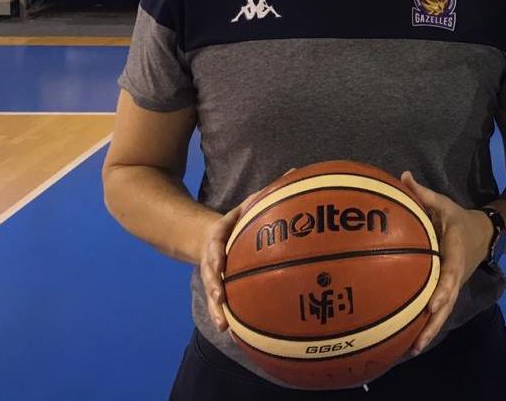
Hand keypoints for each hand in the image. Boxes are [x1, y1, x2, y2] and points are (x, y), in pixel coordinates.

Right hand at [200, 186, 263, 332]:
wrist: (209, 235)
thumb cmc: (240, 219)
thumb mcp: (251, 201)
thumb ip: (271, 190)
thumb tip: (296, 171)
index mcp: (220, 235)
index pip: (214, 244)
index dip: (215, 255)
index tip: (219, 265)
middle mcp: (213, 257)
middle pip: (209, 274)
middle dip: (213, 287)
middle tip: (219, 298)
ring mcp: (213, 274)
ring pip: (213, 294)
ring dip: (217, 310)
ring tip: (223, 326)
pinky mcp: (219, 288)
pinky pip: (221, 304)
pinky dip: (225, 317)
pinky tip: (233, 333)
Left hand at [399, 171, 493, 354]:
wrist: (485, 233)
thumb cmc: (458, 219)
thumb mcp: (444, 203)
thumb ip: (423, 194)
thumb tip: (403, 176)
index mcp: (456, 253)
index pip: (451, 274)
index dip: (443, 290)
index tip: (432, 305)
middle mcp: (456, 275)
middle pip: (447, 303)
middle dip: (434, 323)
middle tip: (418, 342)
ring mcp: (454, 286)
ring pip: (444, 313)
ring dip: (429, 332)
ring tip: (411, 351)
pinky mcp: (448, 293)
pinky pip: (438, 312)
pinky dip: (427, 327)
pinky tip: (408, 344)